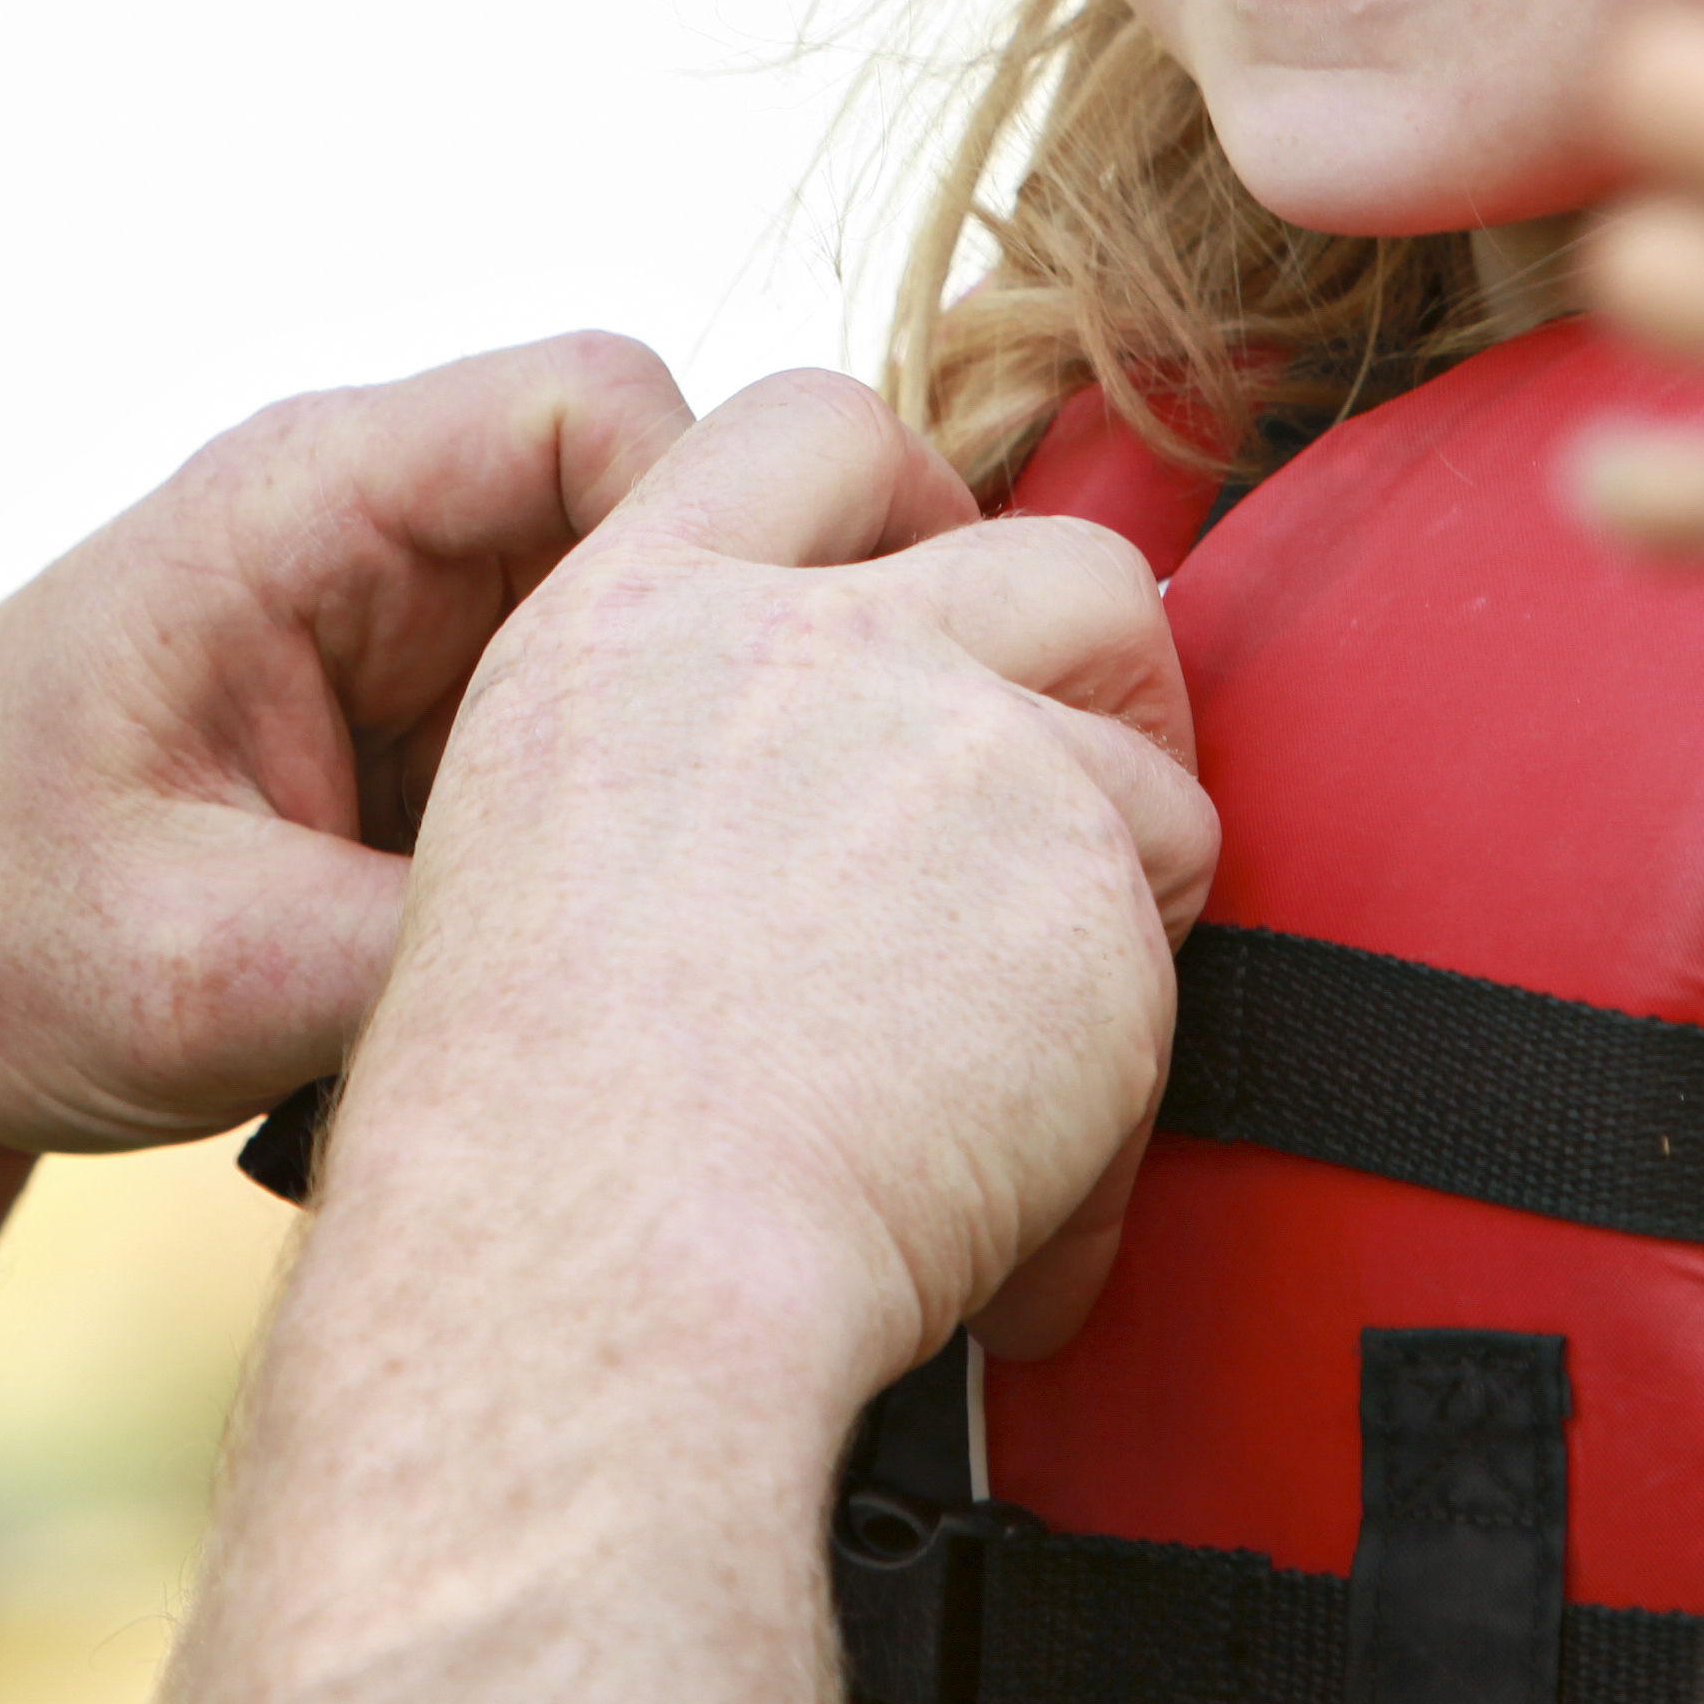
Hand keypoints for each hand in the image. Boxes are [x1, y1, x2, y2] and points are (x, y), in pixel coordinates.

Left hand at [0, 332, 701, 1153]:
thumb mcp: (198, 974)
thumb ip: (434, 948)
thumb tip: (673, 960)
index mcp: (303, 501)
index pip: (599, 405)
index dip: (715, 533)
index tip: (752, 718)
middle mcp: (378, 527)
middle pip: (664, 512)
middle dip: (721, 672)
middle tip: (735, 852)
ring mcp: (413, 625)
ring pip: (651, 641)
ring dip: (663, 780)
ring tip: (630, 933)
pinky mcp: (430, 726)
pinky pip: (595, 741)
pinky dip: (606, 848)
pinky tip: (562, 965)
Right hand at [307, 369, 1211, 1397]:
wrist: (591, 1269)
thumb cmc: (530, 1154)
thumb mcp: (543, 870)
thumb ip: (697, 782)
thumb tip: (826, 821)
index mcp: (632, 623)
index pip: (809, 434)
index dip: (917, 509)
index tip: (942, 614)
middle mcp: (799, 645)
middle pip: (1061, 560)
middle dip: (1113, 684)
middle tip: (1081, 820)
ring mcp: (957, 741)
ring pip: (1150, 770)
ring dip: (1124, 916)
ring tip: (1036, 1079)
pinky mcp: (1082, 875)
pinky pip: (1173, 980)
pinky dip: (1115, 1114)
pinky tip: (1017, 1230)